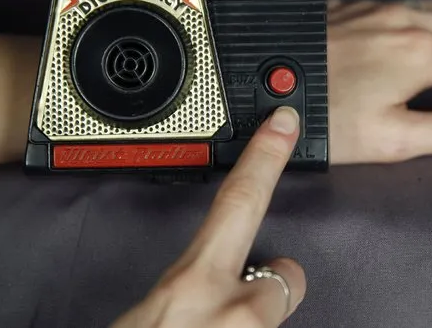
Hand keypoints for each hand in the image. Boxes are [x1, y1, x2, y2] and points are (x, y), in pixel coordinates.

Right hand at [111, 106, 304, 327]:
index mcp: (189, 284)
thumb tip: (193, 289)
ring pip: (275, 313)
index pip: (239, 201)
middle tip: (234, 304)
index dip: (266, 157)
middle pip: (284, 273)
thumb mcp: (147, 314)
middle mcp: (233, 312)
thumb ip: (180, 289)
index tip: (285, 124)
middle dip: (269, 277)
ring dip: (252, 321)